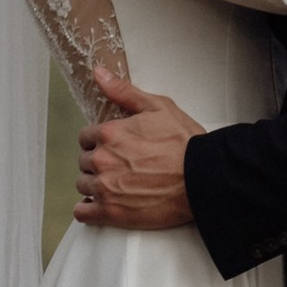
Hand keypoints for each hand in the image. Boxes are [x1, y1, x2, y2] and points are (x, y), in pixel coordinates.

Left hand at [76, 70, 202, 228]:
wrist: (203, 179)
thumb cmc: (185, 143)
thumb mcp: (158, 107)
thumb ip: (123, 91)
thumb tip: (98, 73)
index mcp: (109, 133)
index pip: (85, 137)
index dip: (99, 142)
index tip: (113, 148)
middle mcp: (102, 160)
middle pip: (84, 162)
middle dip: (98, 163)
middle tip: (120, 167)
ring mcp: (104, 188)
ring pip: (83, 185)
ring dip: (94, 185)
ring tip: (116, 186)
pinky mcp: (111, 213)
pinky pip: (83, 213)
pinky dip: (88, 210)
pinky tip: (100, 206)